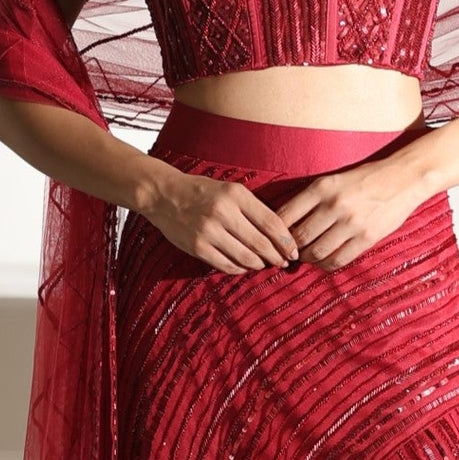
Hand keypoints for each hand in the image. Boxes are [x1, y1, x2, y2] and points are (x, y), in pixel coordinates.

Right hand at [140, 165, 301, 273]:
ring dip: (259, 264)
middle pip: (261, 244)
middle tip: (284, 262)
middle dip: (277, 257)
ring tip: (265, 264)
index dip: (286, 241)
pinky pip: (226, 265)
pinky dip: (240, 269)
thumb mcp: (230, 189)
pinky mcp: (197, 247)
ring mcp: (209, 231)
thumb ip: (252, 208)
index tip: (294, 251)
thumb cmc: (202, 192)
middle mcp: (223, 212)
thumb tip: (279, 234)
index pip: (271, 223)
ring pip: (246, 258)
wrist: (164, 195)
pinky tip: (245, 267)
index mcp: (236, 195)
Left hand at [276, 156, 423, 270]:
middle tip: (289, 252)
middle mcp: (334, 205)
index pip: (285, 216)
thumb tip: (285, 223)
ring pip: (316, 252)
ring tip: (307, 256)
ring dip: (307, 258)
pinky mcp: (367, 238)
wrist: (404, 178)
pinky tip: (325, 260)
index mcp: (322, 187)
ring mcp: (352, 223)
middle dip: (290, 249)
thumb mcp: (333, 180)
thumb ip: (311, 199)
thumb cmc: (365, 178)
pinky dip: (326, 264)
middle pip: (299, 238)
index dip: (275, 233)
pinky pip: (338, 260)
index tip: (274, 240)